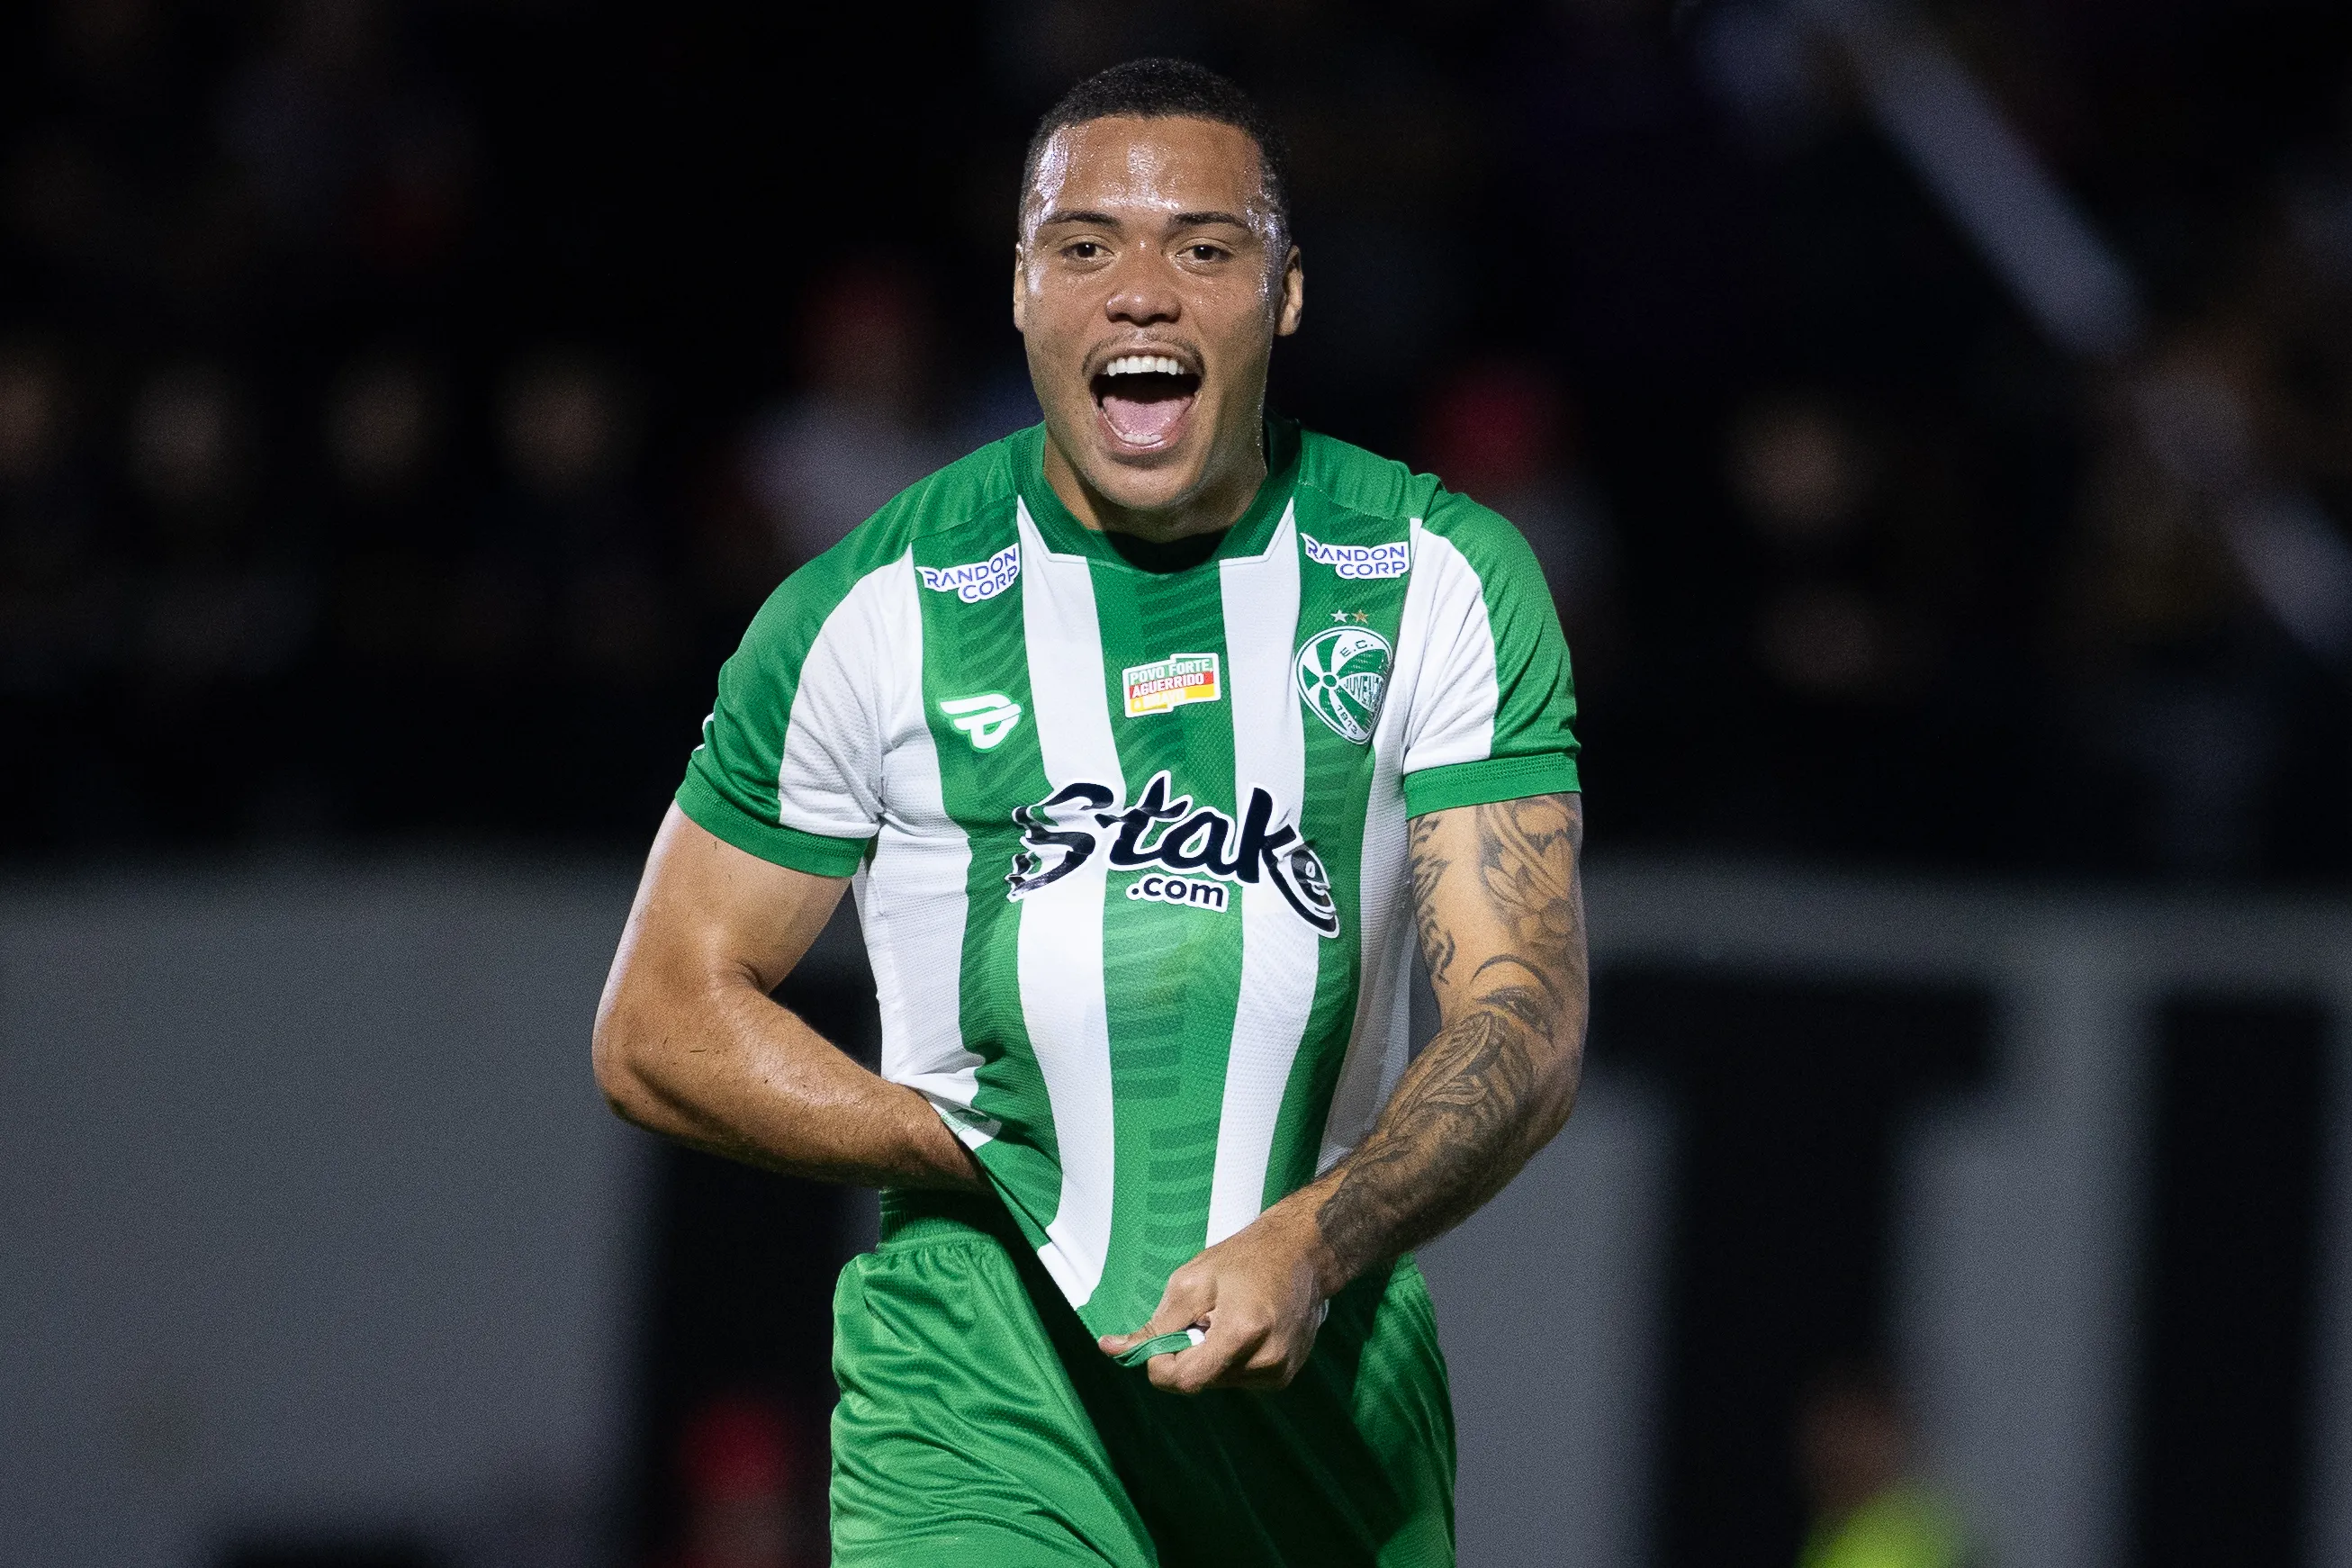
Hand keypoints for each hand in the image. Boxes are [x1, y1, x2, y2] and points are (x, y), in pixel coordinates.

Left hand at [1097, 1203, 1331, 1392]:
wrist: (1302, 1253)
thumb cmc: (1243, 1259)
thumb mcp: (1191, 1281)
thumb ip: (1155, 1324)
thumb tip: (1110, 1349)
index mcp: (1242, 1331)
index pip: (1186, 1380)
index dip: (1161, 1367)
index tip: (1157, 1345)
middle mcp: (1266, 1360)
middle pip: (1200, 1381)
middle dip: (1187, 1355)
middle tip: (1200, 1317)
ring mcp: (1279, 1372)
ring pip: (1217, 1382)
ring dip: (1209, 1358)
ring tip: (1226, 1319)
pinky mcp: (1284, 1376)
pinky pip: (1237, 1379)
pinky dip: (1228, 1360)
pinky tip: (1243, 1329)